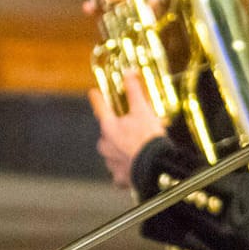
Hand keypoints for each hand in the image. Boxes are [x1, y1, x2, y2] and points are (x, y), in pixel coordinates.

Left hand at [89, 72, 165, 188]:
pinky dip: (125, 169)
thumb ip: (134, 91)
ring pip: (113, 153)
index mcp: (109, 127)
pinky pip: (119, 172)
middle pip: (107, 134)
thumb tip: (129, 72)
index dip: (98, 99)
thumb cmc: (147, 139)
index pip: (101, 108)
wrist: (154, 167)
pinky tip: (134, 168)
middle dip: (118, 131)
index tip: (93, 93)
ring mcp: (111, 162)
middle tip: (133, 128)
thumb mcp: (142, 110)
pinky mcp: (119, 177)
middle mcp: (106, 145)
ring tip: (137, 149)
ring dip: (122, 150)